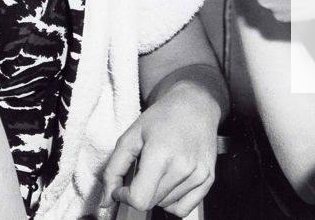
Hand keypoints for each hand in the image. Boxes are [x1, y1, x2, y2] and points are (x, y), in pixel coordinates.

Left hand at [100, 83, 217, 216]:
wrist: (194, 105)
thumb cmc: (161, 117)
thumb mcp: (131, 136)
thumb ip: (113, 170)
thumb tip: (107, 200)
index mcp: (160, 154)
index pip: (139, 199)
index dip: (125, 196)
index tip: (123, 186)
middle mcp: (183, 166)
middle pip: (152, 203)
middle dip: (140, 192)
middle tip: (142, 171)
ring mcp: (198, 174)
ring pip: (166, 205)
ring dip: (157, 194)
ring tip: (160, 169)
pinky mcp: (208, 178)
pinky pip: (184, 209)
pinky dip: (173, 202)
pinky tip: (170, 182)